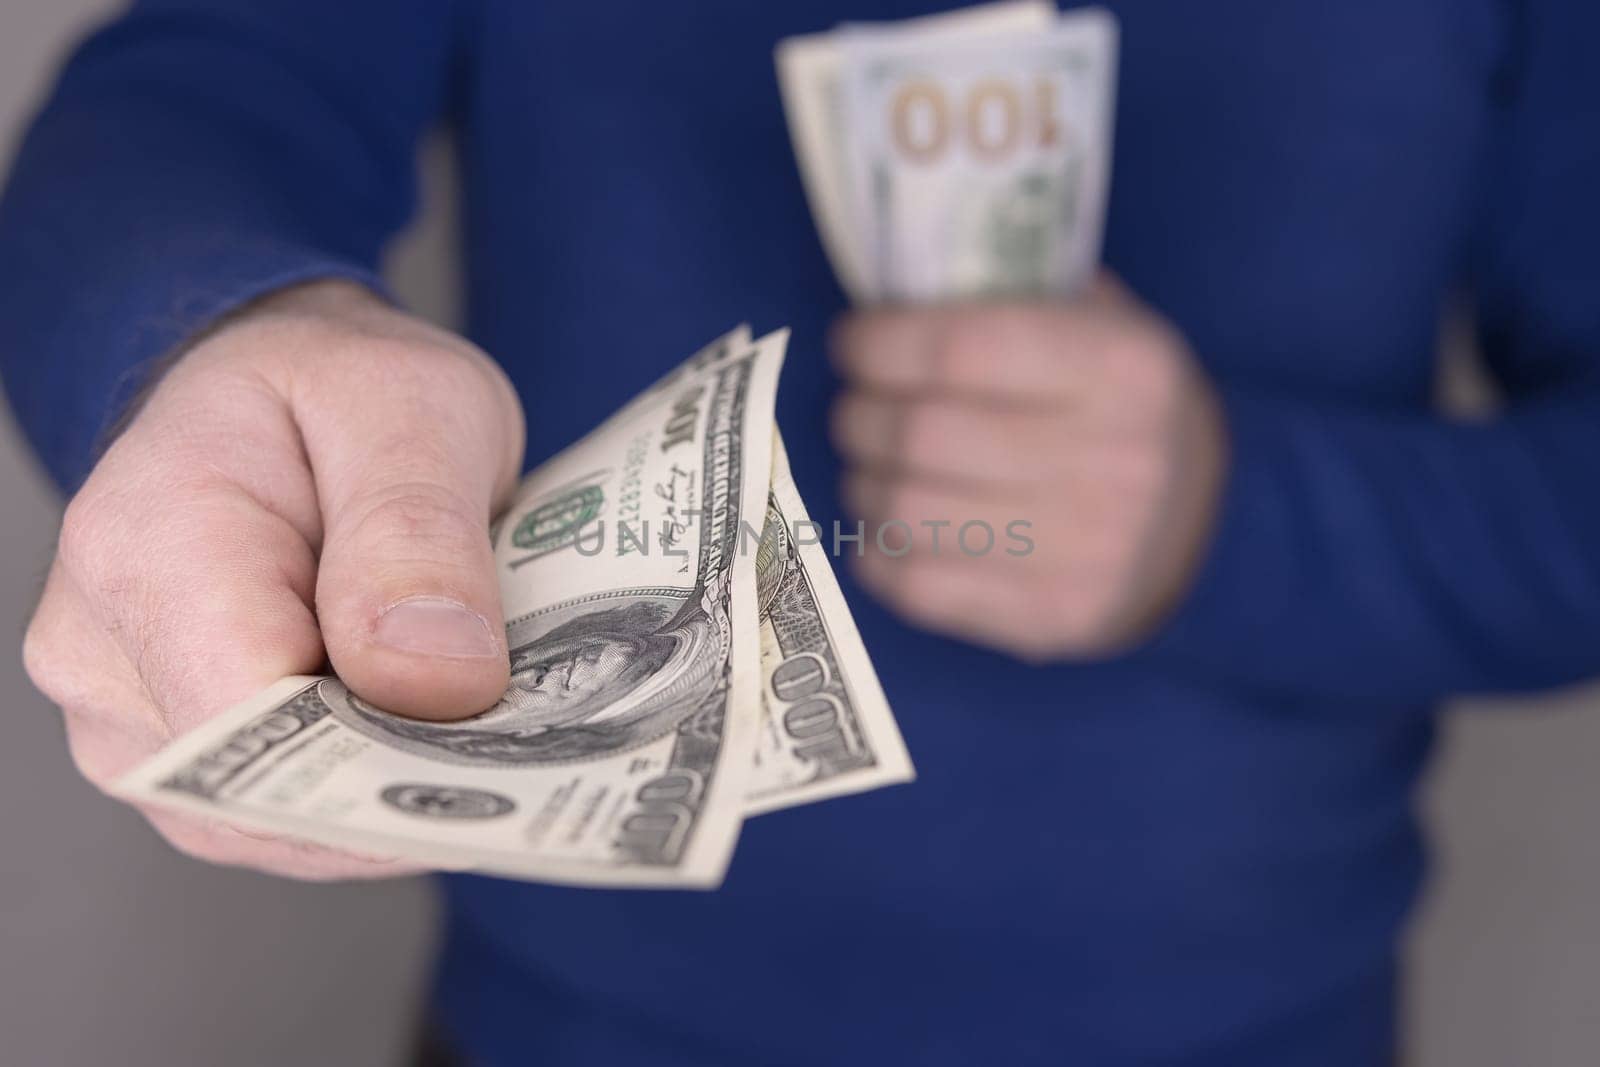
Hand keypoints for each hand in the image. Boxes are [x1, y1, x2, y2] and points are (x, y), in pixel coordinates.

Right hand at [23, 280, 524, 878]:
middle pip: (260, 797)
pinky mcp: (174, 751)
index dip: (383, 756)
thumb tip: (431, 682)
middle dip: (402, 784)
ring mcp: (129, 714)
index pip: (249, 721)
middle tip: (522, 734)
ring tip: (479, 717)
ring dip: (391, 792)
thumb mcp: (410, 408)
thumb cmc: (335, 387)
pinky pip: (279, 818)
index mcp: (146, 545)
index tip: (499, 744)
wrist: (284, 388)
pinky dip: (368, 790)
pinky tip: (435, 737)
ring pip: (275, 828)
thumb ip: (415, 534)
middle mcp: (102, 649)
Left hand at [829, 273, 1225, 660]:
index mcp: (1124, 370)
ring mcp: (1085, 552)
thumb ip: (1015, 300)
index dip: (882, 343)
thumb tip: (893, 294)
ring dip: (863, 483)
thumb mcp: (1106, 328)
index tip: (854, 341)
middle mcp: (1112, 461)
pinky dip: (877, 554)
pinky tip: (883, 528)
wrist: (1207, 530)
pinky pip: (921, 589)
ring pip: (909, 512)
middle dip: (860, 415)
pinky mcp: (1052, 619)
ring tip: (868, 466)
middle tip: (853, 407)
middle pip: (923, 433)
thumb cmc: (1126, 410)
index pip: (962, 349)